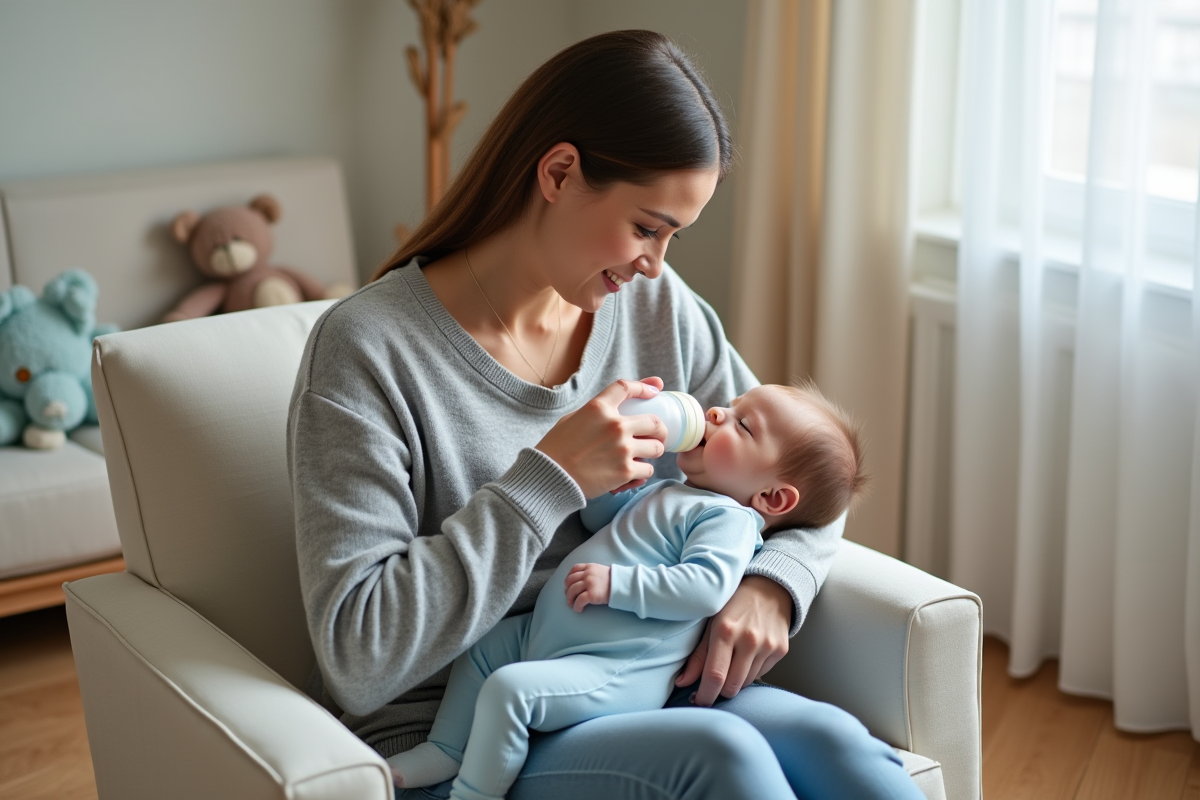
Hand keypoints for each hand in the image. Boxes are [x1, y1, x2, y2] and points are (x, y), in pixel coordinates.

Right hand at [536, 377, 666, 497]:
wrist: (550, 476)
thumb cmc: (557, 448)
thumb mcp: (572, 419)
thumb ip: (596, 412)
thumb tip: (615, 406)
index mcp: (598, 408)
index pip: (627, 387)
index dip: (644, 387)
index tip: (654, 391)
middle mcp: (615, 425)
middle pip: (655, 422)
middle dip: (659, 429)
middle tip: (656, 436)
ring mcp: (622, 449)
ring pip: (657, 447)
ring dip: (653, 452)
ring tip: (644, 457)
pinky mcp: (625, 471)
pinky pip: (648, 470)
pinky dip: (643, 473)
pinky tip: (634, 474)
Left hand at [565, 563, 610, 610]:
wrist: (623, 585)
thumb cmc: (614, 580)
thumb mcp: (601, 570)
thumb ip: (591, 572)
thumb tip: (581, 581)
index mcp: (590, 567)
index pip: (574, 569)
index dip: (568, 578)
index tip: (568, 585)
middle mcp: (587, 574)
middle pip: (570, 581)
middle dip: (567, 590)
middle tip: (569, 597)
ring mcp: (589, 583)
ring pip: (572, 590)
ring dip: (570, 599)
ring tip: (572, 604)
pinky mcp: (591, 594)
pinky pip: (579, 601)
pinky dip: (576, 606)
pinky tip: (579, 609)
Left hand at [674, 576, 791, 705]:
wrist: (769, 587)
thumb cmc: (733, 603)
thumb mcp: (710, 621)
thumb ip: (698, 655)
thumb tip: (682, 683)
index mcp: (725, 630)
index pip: (714, 676)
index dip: (705, 695)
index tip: (698, 701)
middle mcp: (748, 639)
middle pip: (732, 686)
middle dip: (719, 692)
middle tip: (712, 687)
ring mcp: (767, 645)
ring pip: (746, 683)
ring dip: (735, 682)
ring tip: (729, 666)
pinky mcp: (781, 650)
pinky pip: (761, 674)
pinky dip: (750, 672)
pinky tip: (746, 657)